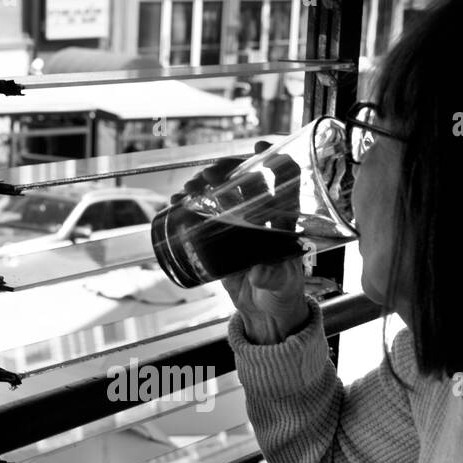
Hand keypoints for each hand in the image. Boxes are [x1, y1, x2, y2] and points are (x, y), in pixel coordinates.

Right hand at [170, 142, 309, 344]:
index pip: (284, 180)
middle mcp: (263, 217)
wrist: (265, 314)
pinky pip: (205, 215)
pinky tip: (177, 202)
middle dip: (227, 170)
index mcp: (285, 220)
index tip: (257, 148)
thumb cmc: (282, 295)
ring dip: (205, 184)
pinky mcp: (221, 239)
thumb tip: (261, 270)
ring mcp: (241, 225)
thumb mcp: (281, 285)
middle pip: (247, 180)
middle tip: (209, 175)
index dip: (273, 159)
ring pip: (224, 194)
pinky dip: (190, 206)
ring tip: (189, 188)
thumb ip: (273, 277)